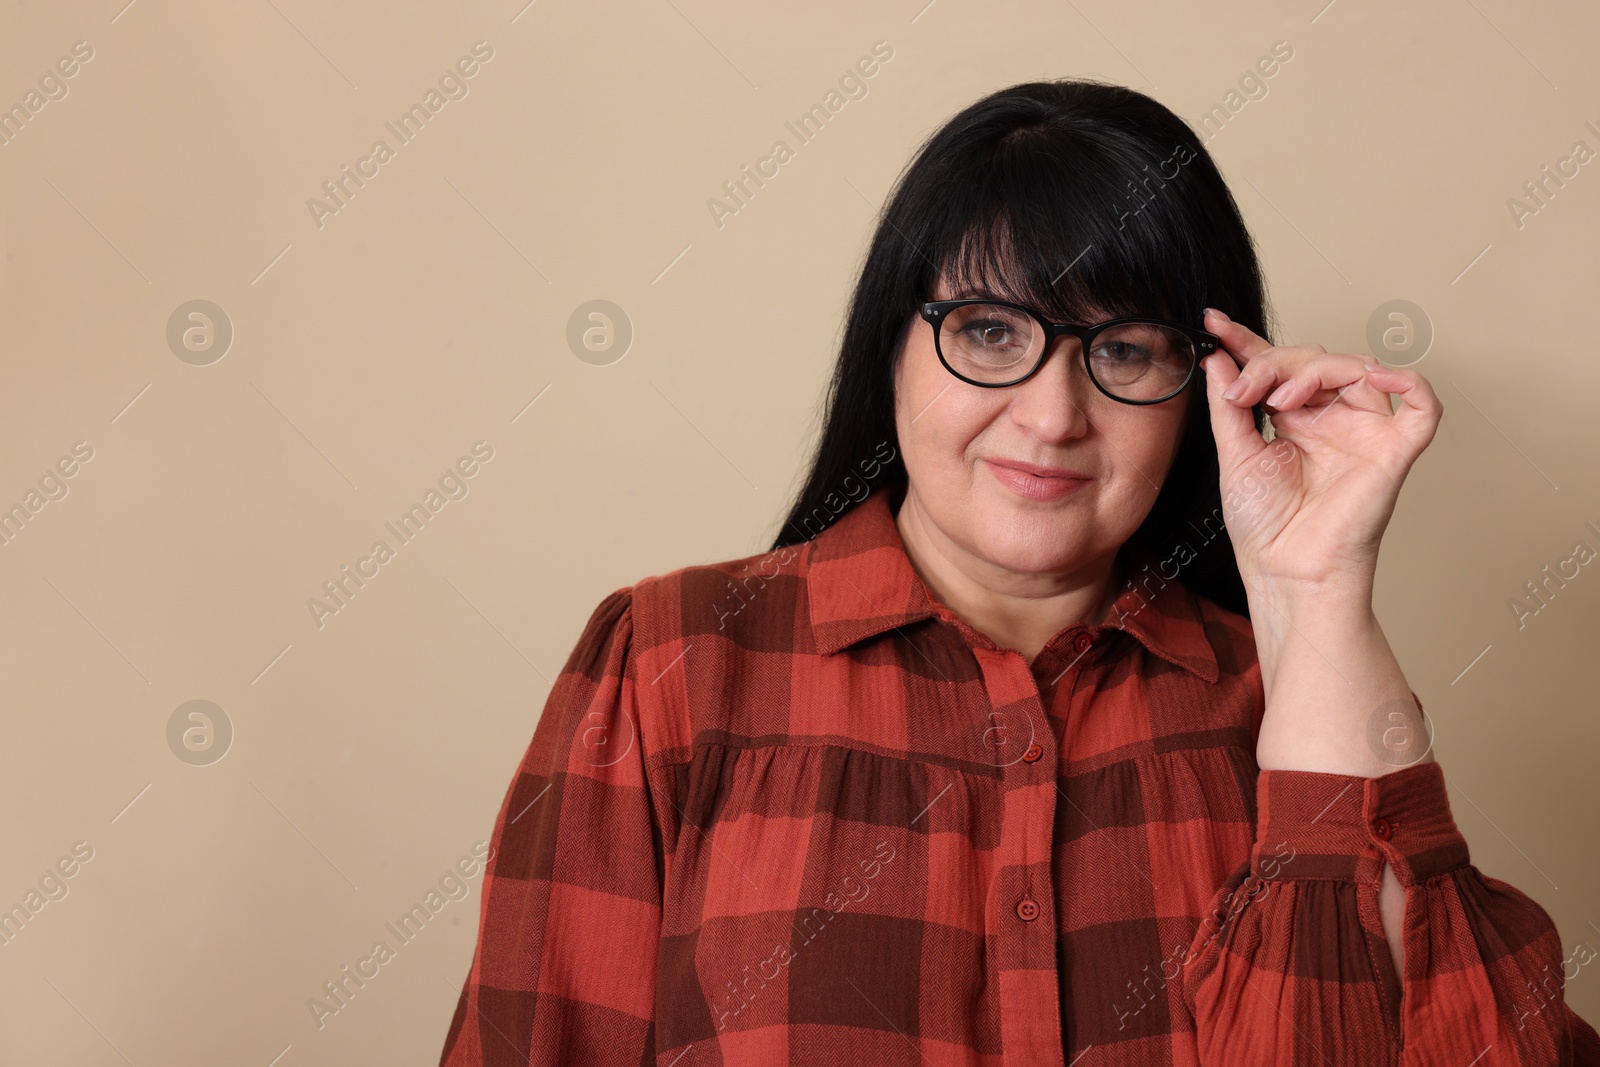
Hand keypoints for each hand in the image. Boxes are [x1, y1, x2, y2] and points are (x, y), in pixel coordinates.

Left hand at [1199, 307, 1442, 596]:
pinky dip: (1409, 382)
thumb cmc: (1266, 527)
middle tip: (1243, 389)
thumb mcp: (1235, 454)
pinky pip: (1422, 406)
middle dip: (1274, 363)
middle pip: (1314, 359)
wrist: (1286, 571)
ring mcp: (1364, 432)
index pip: (1276, 366)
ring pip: (1356, 368)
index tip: (1213, 323)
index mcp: (1295, 419)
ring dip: (1314, 370)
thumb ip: (1228, 404)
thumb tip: (1218, 358)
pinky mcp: (1394, 451)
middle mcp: (1331, 419)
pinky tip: (1375, 375)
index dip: (1247, 340)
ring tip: (1280, 397)